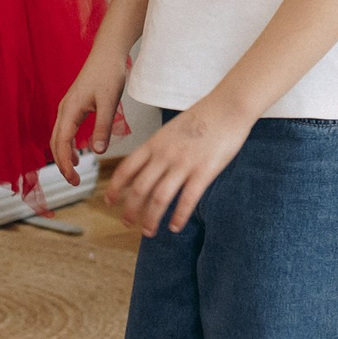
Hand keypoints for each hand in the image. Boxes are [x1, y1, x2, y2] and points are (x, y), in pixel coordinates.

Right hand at [49, 41, 128, 184]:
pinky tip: (80, 152)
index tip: (74, 180)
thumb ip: (103, 127)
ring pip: (58, 136)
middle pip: (55, 143)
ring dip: (64, 155)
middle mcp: (64, 109)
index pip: (62, 143)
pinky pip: (65, 130)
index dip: (65, 164)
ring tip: (75, 171)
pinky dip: (68, 144)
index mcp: (70, 109)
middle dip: (62, 164)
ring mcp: (67, 107)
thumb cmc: (109, 73)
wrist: (107, 52)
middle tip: (74, 182)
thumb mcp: (109, 102)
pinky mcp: (74, 105)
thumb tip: (98, 152)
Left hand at [103, 98, 252, 235]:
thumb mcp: (170, 130)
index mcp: (154, 143)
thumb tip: (147, 166)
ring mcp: (184, 163)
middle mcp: (164, 155)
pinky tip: (175, 227)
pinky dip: (179, 217)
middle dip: (130, 209)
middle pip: (139, 188)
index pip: (126, 168)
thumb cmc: (202, 117)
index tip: (109, 201)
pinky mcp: (204, 171)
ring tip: (148, 231)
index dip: (115, 187)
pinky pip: (187, 200)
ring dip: (151, 218)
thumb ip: (158, 148)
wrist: (228, 107)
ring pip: (159, 198)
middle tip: (127, 222)